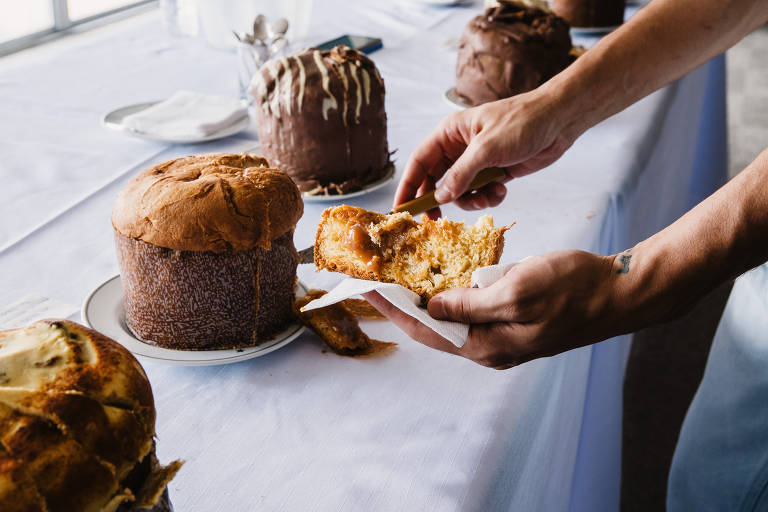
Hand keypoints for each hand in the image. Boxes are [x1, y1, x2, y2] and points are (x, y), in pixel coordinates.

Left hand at [364, 250, 622, 368]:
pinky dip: (453, 294)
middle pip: (434, 328)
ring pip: (453, 319)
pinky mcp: (514, 322)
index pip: (427, 330)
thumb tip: (433, 306)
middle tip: (377, 281)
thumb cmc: (574, 288)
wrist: (620, 292)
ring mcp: (503, 336)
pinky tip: (442, 277)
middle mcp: (490, 347)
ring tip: (400, 278)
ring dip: (427, 299)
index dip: (394, 309)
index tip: (366, 290)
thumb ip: (471, 303)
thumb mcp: (518, 290)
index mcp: (488, 346)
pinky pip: (473, 310)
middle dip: (404, 305)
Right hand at [395, 90, 577, 218]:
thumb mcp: (486, 149)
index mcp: (450, 134)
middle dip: (438, 200)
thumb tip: (440, 197)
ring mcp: (477, 161)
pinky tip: (502, 189)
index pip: (419, 162)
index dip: (408, 186)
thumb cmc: (521, 123)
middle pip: (436, 180)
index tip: (401, 209)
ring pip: (460, 191)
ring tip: (487, 197)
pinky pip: (481, 192)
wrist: (560, 121)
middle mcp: (459, 148)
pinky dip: (489, 197)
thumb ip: (461, 175)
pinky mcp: (495, 172)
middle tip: (436, 221)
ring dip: (471, 200)